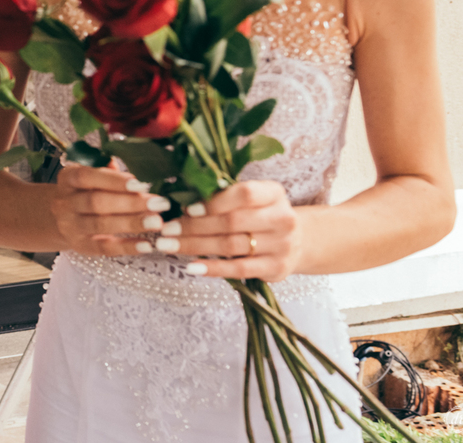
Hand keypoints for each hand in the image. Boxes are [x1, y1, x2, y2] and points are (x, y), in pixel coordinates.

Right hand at [51, 165, 172, 255]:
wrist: (61, 218)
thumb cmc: (85, 191)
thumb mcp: (90, 176)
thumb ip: (108, 170)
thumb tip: (136, 165)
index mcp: (68, 178)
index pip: (88, 177)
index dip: (115, 181)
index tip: (142, 184)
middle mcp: (65, 202)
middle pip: (97, 203)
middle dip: (130, 203)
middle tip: (159, 204)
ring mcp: (71, 226)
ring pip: (101, 225)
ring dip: (132, 223)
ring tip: (157, 222)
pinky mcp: (81, 246)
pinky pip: (104, 248)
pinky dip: (126, 247)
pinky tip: (147, 245)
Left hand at [166, 180, 300, 281]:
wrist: (296, 242)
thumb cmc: (260, 215)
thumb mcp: (250, 199)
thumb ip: (223, 195)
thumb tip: (181, 198)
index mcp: (274, 193)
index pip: (244, 194)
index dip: (214, 202)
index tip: (186, 209)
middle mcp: (283, 218)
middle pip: (231, 222)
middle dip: (193, 226)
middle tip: (166, 230)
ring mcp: (282, 245)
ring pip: (231, 245)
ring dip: (195, 246)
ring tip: (168, 245)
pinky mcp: (277, 268)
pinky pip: (240, 269)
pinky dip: (213, 268)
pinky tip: (191, 267)